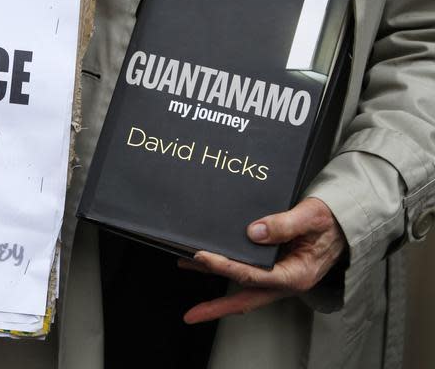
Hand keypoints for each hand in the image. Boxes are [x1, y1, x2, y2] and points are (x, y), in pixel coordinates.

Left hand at [179, 197, 345, 323]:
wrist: (346, 223)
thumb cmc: (332, 221)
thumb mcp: (311, 217)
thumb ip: (284, 224)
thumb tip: (253, 231)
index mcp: (296, 274)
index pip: (253, 276)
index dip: (224, 266)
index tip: (201, 256)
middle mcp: (284, 281)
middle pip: (245, 299)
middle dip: (216, 308)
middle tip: (191, 314)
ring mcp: (278, 277)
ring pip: (242, 287)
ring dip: (214, 278)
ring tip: (185, 265)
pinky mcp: (274, 269)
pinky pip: (246, 274)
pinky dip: (226, 267)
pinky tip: (206, 258)